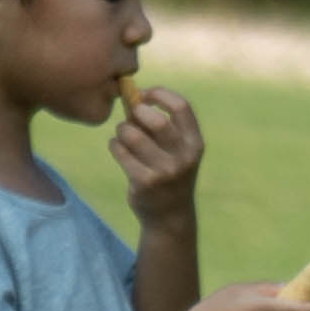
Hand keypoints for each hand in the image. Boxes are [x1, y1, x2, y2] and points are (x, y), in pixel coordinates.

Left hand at [113, 85, 203, 218]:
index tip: (145, 95)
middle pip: (157, 121)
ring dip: (122, 129)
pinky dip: (114, 145)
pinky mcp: (144, 182)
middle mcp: (184, 157)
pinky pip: (120, 151)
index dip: (160, 94)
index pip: (181, 106)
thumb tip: (132, 96)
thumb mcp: (177, 150)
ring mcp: (165, 172)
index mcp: (195, 143)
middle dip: (137, 112)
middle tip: (131, 117)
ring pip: (133, 135)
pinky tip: (117, 148)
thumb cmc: (170, 173)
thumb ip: (162, 125)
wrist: (170, 216)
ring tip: (122, 134)